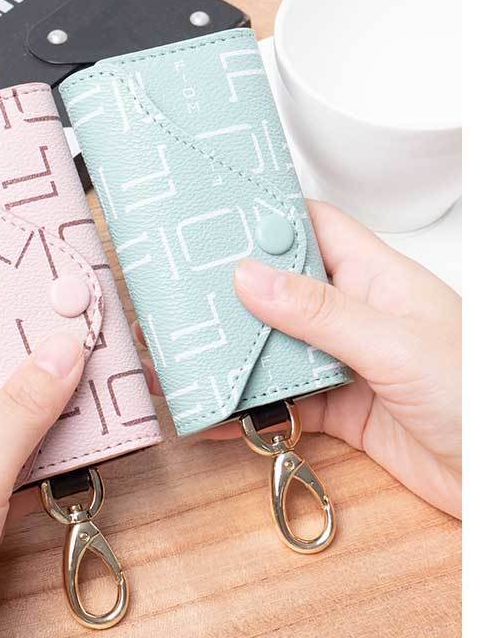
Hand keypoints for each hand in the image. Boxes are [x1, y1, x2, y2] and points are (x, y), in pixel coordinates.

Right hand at [143, 201, 461, 518]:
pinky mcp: (342, 413)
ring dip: (237, 360)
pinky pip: (285, 406)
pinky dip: (251, 414)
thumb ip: (320, 313)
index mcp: (378, 278)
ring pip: (278, 353)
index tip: (214, 219)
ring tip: (187, 360)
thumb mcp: (393, 344)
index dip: (267, 219)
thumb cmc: (475, 396)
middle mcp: (358, 317)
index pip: (314, 228)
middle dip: (234, 297)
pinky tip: (219, 418)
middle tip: (180, 298)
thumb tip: (251, 277)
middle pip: (283, 294)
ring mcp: (347, 365)